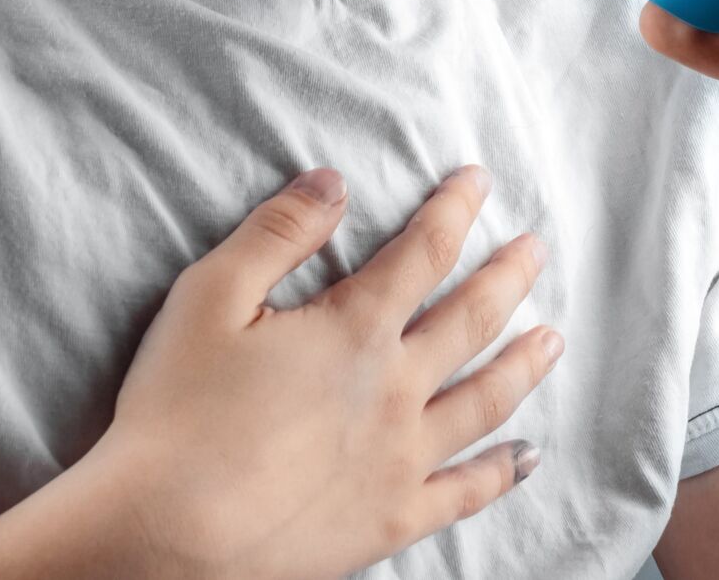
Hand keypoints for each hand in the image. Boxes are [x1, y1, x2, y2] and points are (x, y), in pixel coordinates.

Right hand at [71, 165, 562, 579]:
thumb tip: (333, 182)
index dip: (455, 209)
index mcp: (356, 329)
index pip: (425, 252)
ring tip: (553, 338)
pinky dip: (504, 470)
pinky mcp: (392, 519)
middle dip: (509, 276)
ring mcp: (402, 460)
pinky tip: (527, 455)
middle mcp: (396, 389)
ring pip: (486, 399)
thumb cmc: (175, 415)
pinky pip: (466, 491)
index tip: (479, 181)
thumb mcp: (210, 297)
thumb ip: (277, 233)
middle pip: (473, 319)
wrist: (165, 536)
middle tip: (535, 250)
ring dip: (524, 363)